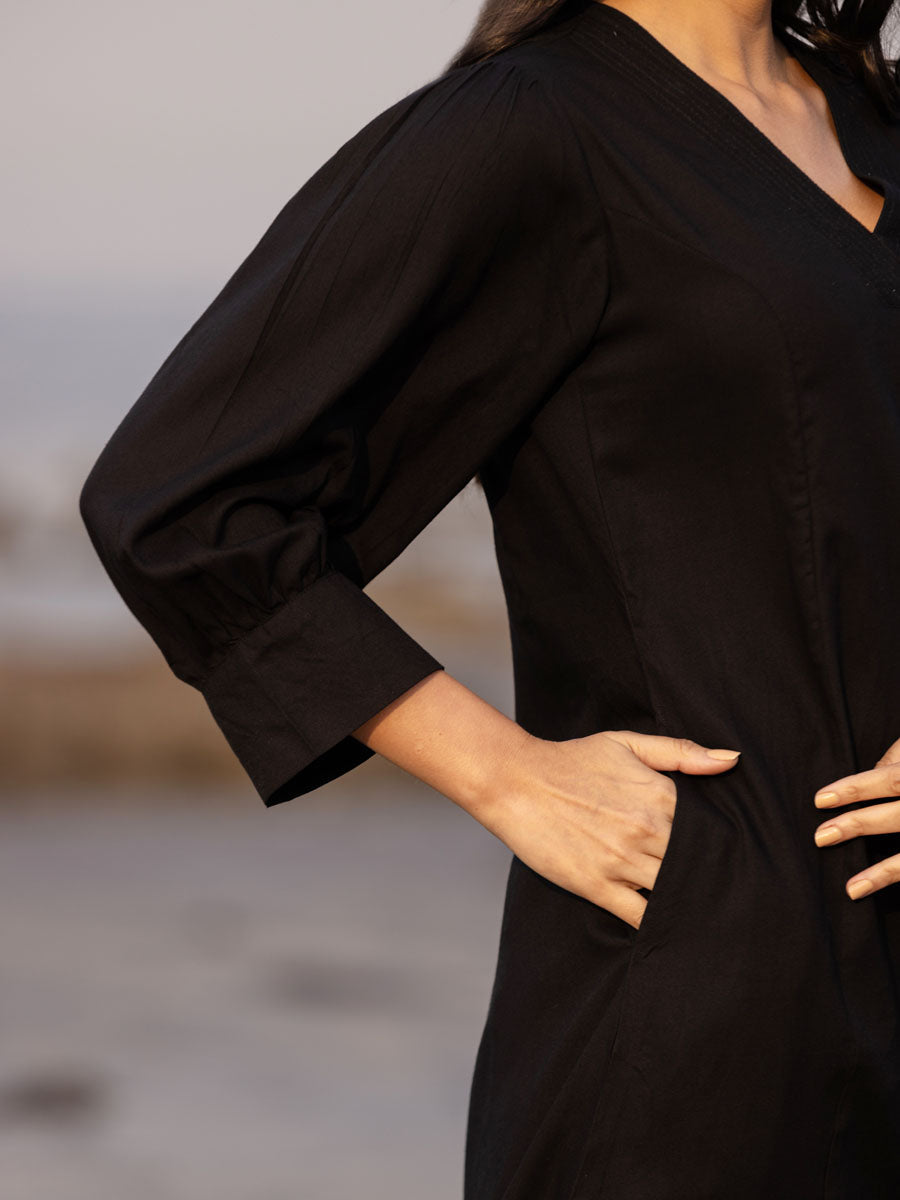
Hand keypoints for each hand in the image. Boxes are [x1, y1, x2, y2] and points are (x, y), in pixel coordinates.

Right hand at [483, 729, 740, 930]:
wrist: (516, 781)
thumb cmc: (571, 761)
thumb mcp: (626, 744)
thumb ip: (682, 751)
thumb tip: (732, 759)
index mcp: (660, 796)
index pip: (711, 832)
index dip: (722, 847)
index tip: (730, 857)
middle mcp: (647, 830)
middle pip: (697, 866)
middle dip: (709, 877)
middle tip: (725, 892)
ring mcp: (622, 861)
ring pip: (673, 893)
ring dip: (687, 901)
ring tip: (700, 911)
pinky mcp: (597, 886)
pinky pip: (642, 917)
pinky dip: (658, 924)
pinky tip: (667, 926)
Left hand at [814, 737, 899, 899]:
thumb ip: (899, 759)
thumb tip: (873, 769)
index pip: (890, 779)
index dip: (856, 788)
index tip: (819, 799)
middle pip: (898, 815)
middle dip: (859, 825)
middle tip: (819, 837)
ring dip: (882, 872)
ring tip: (850, 887)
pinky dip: (891, 880)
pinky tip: (869, 895)